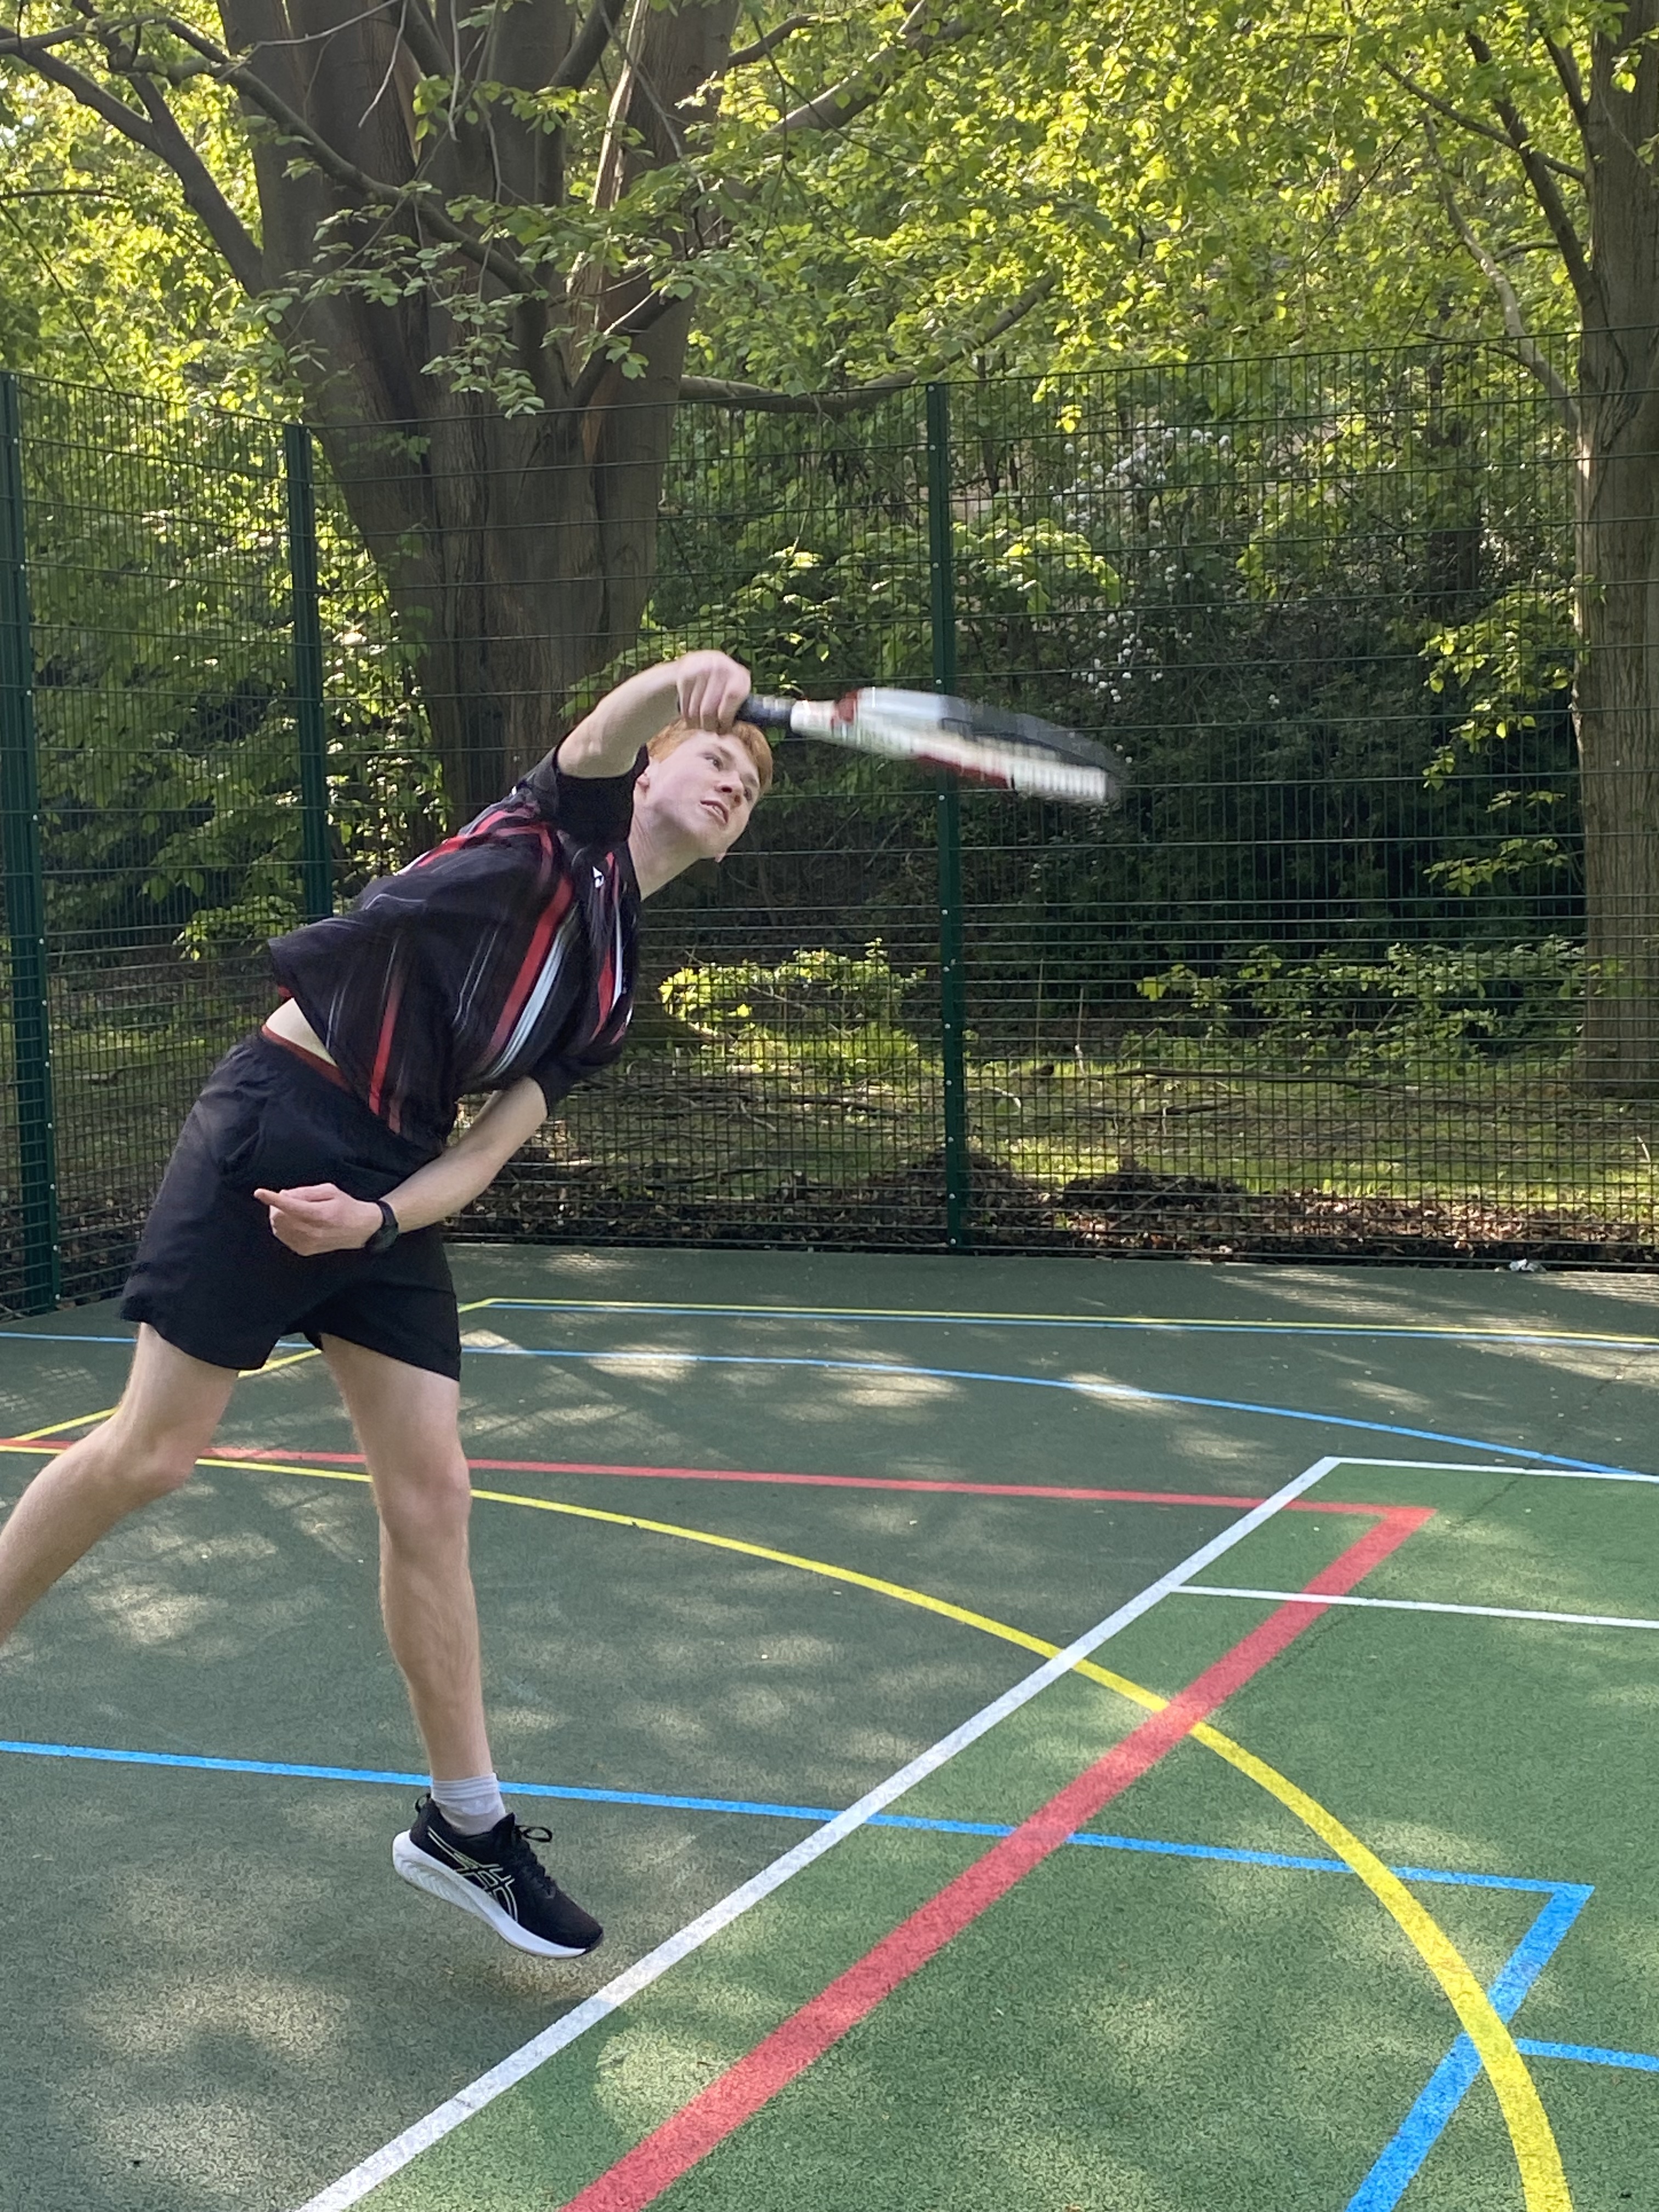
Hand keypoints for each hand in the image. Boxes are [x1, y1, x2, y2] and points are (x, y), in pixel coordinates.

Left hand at [253, 1182, 381, 1254]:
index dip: (272, 1199)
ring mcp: (308, 1244)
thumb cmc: (346, 1206)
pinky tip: (293, 1221)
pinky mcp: (304, 1250)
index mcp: (321, 1214)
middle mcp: (313, 1232)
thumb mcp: (330, 1190)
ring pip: (278, 1228)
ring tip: (292, 1210)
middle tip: (288, 1198)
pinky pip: (282, 1237)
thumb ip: (305, 1192)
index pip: (290, 1206)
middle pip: (279, 1218)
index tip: (259, 1192)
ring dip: (278, 1216)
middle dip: (277, 1205)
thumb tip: (283, 1195)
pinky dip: (282, 1226)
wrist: (361, 1229)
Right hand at [674, 651, 750, 731]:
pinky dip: (686, 716)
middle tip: (710, 731)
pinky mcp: (685, 674)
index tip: (723, 730)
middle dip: (709, 726)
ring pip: (694, 711)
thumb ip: (744, 708)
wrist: (699, 664)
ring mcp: (702, 669)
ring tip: (700, 725)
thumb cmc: (723, 687)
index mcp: (740, 675)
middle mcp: (722, 667)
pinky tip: (691, 717)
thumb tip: (754, 725)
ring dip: (696, 724)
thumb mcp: (736, 692)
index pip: (733, 697)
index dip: (726, 718)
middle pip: (709, 710)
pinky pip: (684, 706)